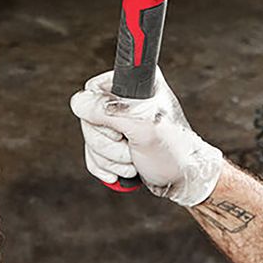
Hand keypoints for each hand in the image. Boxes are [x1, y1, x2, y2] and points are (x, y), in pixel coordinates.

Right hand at [70, 69, 222, 206]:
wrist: (184, 178)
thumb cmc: (173, 151)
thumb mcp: (142, 128)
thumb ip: (108, 112)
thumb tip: (78, 102)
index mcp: (135, 84)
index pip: (92, 91)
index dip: (101, 115)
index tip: (121, 128)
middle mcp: (125, 98)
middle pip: (88, 119)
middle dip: (108, 144)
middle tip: (132, 147)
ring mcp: (118, 121)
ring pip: (89, 139)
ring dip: (110, 158)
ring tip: (134, 159)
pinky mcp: (114, 141)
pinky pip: (92, 154)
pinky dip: (106, 166)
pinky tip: (125, 169)